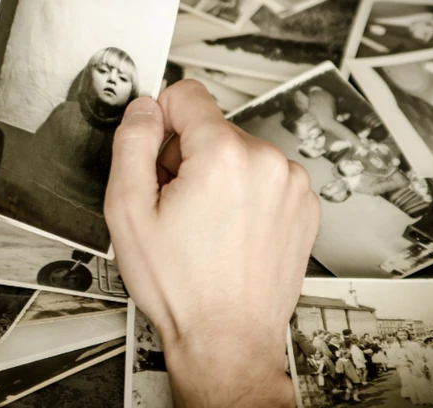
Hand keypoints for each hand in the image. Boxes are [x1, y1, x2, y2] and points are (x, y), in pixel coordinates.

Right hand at [105, 80, 319, 406]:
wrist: (227, 338)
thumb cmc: (183, 288)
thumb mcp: (128, 211)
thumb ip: (131, 144)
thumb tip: (142, 111)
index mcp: (224, 156)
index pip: (187, 94)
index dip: (160, 118)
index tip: (154, 146)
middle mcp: (267, 162)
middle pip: (211, 128)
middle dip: (187, 156)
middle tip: (174, 204)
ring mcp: (291, 185)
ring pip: (238, 153)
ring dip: (217, 176)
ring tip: (203, 224)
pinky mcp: (304, 206)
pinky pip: (263, 177)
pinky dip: (243, 195)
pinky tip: (227, 231)